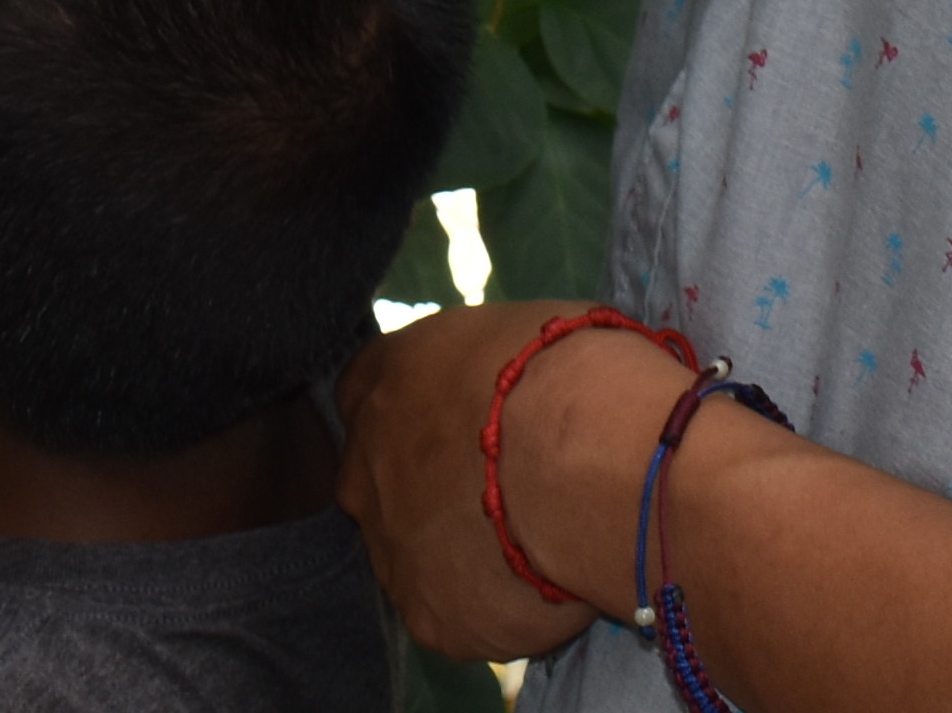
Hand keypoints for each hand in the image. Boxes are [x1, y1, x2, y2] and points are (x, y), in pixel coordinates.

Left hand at [332, 300, 622, 664]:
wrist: (587, 464)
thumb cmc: (564, 372)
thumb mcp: (513, 332)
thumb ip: (482, 371)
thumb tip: (506, 387)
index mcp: (384, 381)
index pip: (367, 391)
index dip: (418, 410)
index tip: (463, 421)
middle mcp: (364, 470)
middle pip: (381, 483)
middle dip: (429, 488)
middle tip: (503, 490)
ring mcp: (392, 553)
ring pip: (415, 557)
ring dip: (459, 552)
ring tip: (534, 546)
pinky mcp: (431, 620)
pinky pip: (457, 615)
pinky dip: (494, 607)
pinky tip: (543, 586)